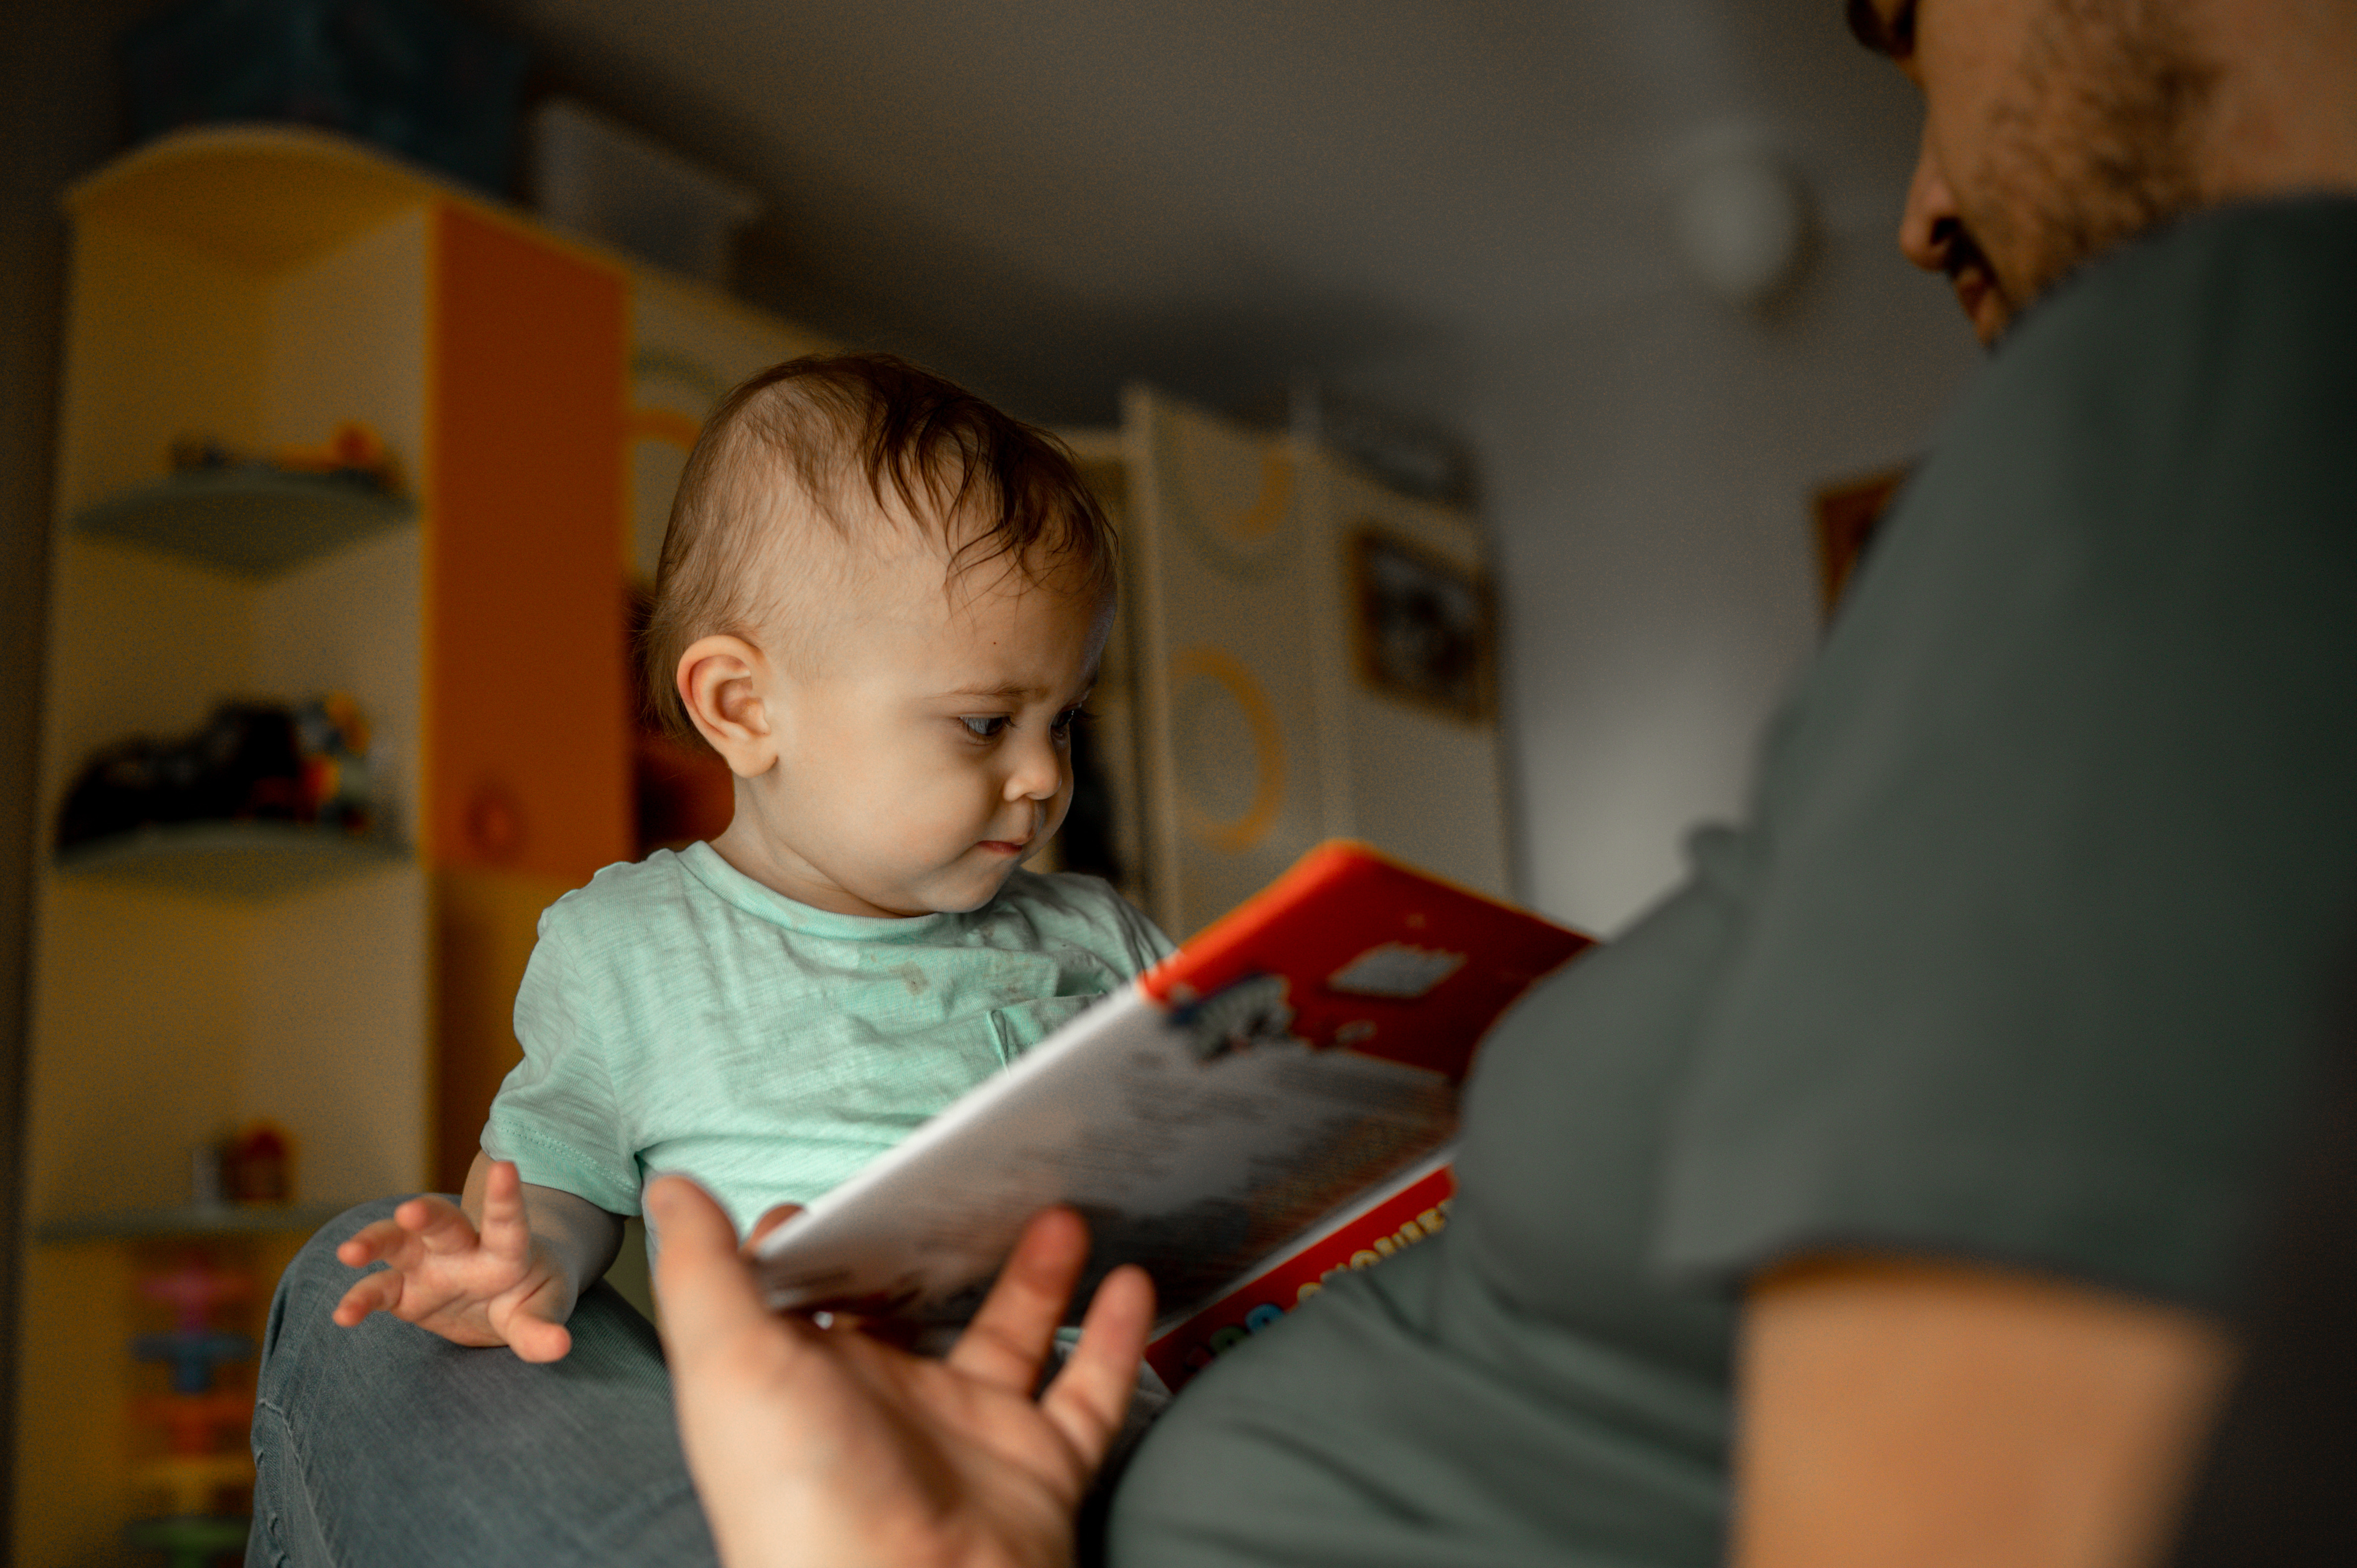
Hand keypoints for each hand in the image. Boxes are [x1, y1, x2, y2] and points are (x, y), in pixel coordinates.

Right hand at [331, 1159, 578, 1361]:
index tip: (505, 1167)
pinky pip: (378, 1291)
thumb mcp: (545, 1307)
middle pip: (443, 1222)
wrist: (507, 1295)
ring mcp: (429, 1265)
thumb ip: (542, 1328)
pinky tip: (344, 1315)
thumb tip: (559, 1347)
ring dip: (374, 1242)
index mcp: (506, 1249)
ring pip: (398, 1243)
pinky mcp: (404, 1291)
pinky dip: (360, 1301)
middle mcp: (463, 1248)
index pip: (508, 1220)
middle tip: (410, 1211)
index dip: (506, 1196)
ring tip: (350, 1253)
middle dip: (426, 1214)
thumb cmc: (532, 1292)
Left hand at [649, 1174, 1155, 1567]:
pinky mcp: (1038, 1465)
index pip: (822, 1297)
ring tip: (1061, 1208)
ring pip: (1014, 1335)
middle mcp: (889, 1406)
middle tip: (979, 1179)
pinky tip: (1130, 1280)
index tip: (865, 1187)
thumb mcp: (726, 1362)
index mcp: (810, 1383)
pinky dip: (1115, 1337)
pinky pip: (1089, 1391)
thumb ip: (703, 1271)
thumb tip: (672, 1191)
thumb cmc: (799, 1494)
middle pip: (925, 1307)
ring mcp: (969, 1436)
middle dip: (947, 1246)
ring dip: (1040, 1271)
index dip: (838, 1242)